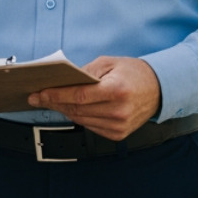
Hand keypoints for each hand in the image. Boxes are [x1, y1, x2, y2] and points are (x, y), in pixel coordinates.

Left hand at [28, 55, 161, 140]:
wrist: (159, 89)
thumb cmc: (134, 73)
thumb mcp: (110, 63)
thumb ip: (86, 72)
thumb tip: (64, 81)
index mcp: (117, 90)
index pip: (79, 96)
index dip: (56, 96)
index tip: (39, 94)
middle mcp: (118, 111)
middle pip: (76, 109)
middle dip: (54, 103)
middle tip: (38, 97)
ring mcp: (118, 126)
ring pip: (81, 120)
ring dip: (64, 111)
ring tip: (52, 102)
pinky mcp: (118, 134)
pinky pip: (90, 126)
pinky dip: (79, 117)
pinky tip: (72, 109)